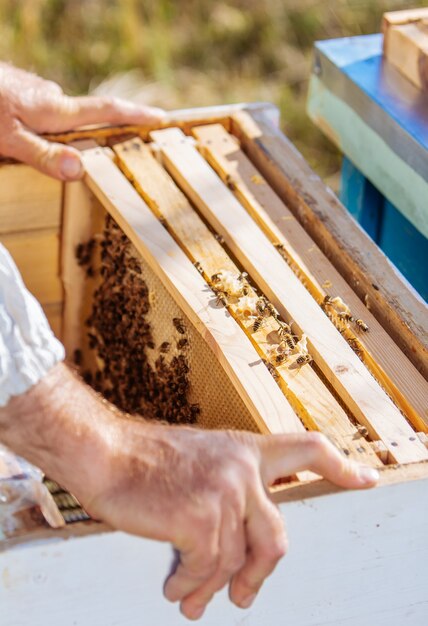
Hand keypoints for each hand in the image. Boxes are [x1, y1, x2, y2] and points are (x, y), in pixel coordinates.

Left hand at [0, 62, 163, 179]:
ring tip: (56, 152)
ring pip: (60, 119)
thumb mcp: (9, 139)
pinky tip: (30, 137)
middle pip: (85, 119)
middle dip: (98, 134)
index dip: (135, 115)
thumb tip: (81, 169)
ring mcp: (37, 92)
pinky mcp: (22, 92)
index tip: (161, 118)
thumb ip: (44, 155)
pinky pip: (44, 115)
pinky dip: (46, 128)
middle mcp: (51, 97)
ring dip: (63, 134)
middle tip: (112, 150)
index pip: (105, 111)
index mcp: (55, 110)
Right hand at [0, 364, 378, 620]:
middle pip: (276, 537)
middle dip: (260, 575)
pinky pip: (205, 568)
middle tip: (245, 597)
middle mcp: (243, 469)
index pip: (308, 449)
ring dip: (210, 586)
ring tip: (190, 598)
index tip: (366, 479)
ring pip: (233, 560)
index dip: (341, 466)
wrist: (105, 452)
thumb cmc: (143, 459)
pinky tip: (174, 586)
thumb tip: (232, 554)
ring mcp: (225, 492)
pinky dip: (189, 584)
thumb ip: (227, 492)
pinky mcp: (200, 518)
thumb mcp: (200, 460)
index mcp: (245, 450)